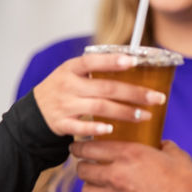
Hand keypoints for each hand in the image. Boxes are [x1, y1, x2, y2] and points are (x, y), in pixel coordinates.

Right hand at [31, 53, 166, 137]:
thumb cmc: (62, 89)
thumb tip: (133, 62)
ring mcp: (64, 105)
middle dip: (134, 93)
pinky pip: (81, 128)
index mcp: (70, 69)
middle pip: (106, 88)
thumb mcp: (72, 73)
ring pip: (99, 108)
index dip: (113, 61)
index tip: (134, 61)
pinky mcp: (61, 124)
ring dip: (124, 112)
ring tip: (144, 115)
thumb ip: (95, 68)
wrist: (34, 113)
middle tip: (157, 98)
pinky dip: (97, 129)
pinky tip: (113, 130)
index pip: (92, 62)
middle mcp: (67, 85)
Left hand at [71, 139, 191, 191]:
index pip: (90, 148)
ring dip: (91, 185)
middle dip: (84, 166)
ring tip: (100, 183)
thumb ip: (163, 146)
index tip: (77, 147)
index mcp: (129, 155)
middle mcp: (116, 175)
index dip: (79, 147)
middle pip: (82, 170)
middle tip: (89, 164)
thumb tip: (160, 143)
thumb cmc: (186, 185)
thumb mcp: (176, 155)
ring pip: (87, 191)